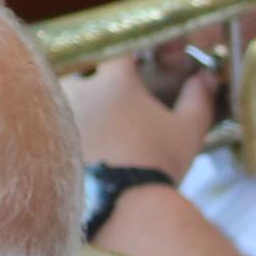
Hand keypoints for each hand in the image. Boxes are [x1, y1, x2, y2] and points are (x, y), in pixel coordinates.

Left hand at [63, 52, 217, 176]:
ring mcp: (59, 114)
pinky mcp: (48, 140)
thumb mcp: (187, 132)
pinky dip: (64, 133)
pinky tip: (81, 149)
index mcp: (115, 81)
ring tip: (91, 127)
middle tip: (110, 103)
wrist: (121, 203)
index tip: (138, 65)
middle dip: (94, 84)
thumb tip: (208, 78)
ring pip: (62, 98)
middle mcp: (81, 89)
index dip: (129, 57)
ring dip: (75, 107)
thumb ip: (198, 100)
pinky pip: (51, 127)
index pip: (119, 52)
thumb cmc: (158, 162)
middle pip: (83, 72)